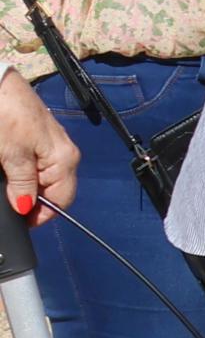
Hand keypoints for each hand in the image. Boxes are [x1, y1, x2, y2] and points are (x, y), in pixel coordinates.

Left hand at [0, 74, 74, 218]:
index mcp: (64, 160)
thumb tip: (25, 207)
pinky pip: (38, 165)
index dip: (39, 215)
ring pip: (45, 179)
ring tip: (7, 184)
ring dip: (27, 187)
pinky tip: (10, 170)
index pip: (61, 200)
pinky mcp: (40, 137)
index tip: (19, 221)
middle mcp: (65, 154)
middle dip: (32, 200)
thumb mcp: (12, 156)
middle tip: (9, 200)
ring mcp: (54, 145)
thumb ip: (22, 185)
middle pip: (55, 190)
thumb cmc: (7, 116)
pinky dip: (25, 172)